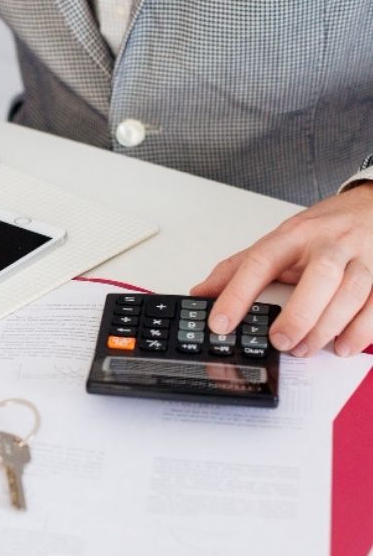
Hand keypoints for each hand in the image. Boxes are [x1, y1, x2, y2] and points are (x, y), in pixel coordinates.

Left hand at [192, 182, 372, 356]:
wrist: (371, 206)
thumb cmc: (321, 229)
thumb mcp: (276, 242)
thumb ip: (238, 268)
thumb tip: (200, 293)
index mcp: (294, 236)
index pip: (260, 262)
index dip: (237, 294)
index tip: (219, 324)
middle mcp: (330, 244)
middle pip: (320, 275)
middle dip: (299, 313)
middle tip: (280, 341)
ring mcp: (362, 258)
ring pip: (352, 292)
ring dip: (327, 327)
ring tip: (305, 348)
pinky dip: (362, 330)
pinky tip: (344, 345)